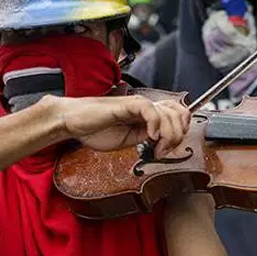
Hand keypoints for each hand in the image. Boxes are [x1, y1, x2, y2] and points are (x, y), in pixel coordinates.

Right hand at [47, 94, 190, 156]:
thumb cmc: (96, 130)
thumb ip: (147, 139)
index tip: (172, 147)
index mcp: (147, 115)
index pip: (178, 114)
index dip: (182, 129)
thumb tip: (163, 144)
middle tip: (162, 151)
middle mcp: (146, 107)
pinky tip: (150, 137)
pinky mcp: (127, 104)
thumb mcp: (129, 140)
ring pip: (168, 113)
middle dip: (177, 136)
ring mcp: (137, 104)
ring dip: (168, 135)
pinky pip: (149, 110)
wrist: (74, 123)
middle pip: (178, 114)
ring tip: (156, 148)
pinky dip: (155, 125)